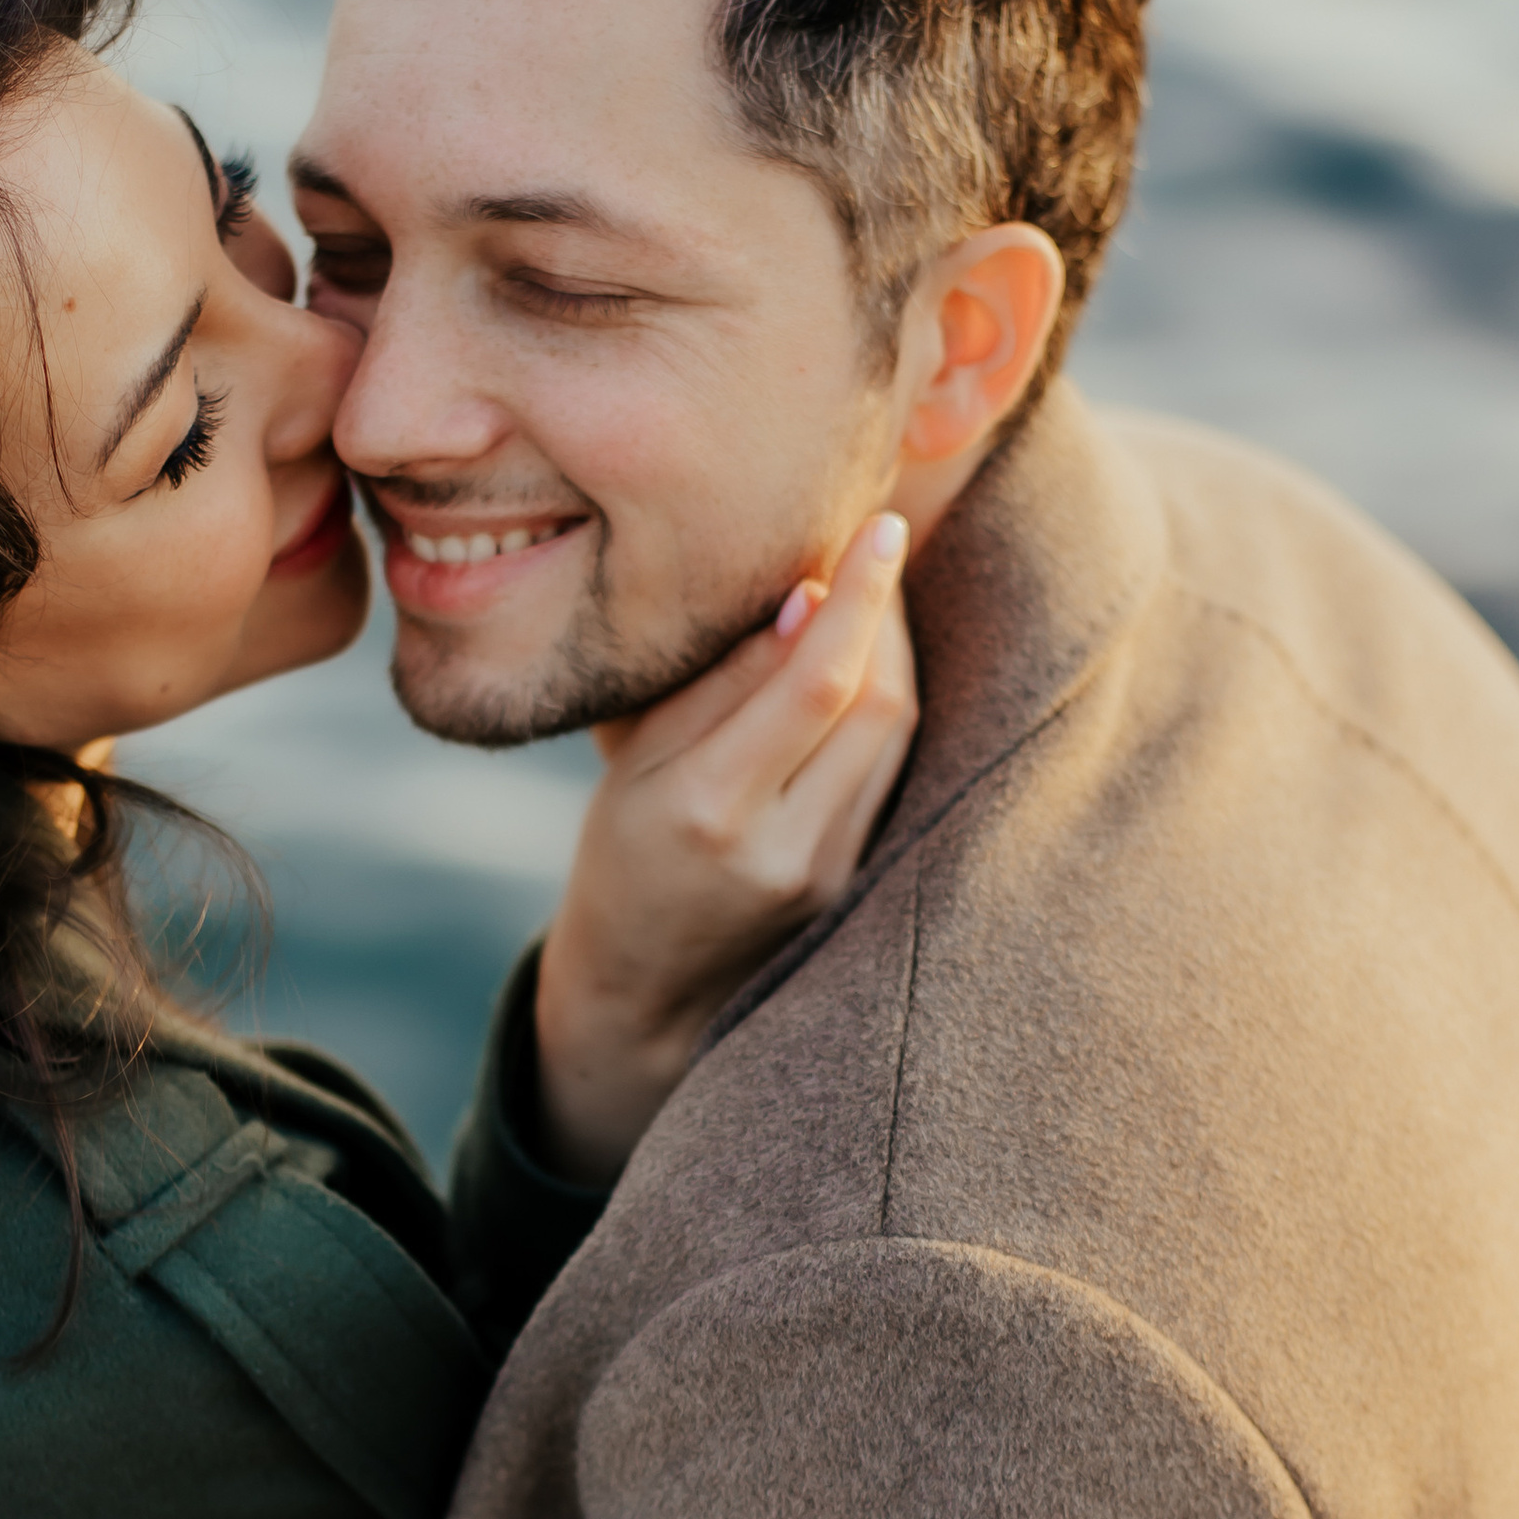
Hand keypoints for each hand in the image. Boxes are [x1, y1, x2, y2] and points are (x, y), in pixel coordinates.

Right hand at [532, 512, 915, 1183]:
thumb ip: (718, 686)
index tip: (881, 526)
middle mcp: (780, 846)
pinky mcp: (854, 883)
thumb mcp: (635, 765)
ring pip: (895, 732)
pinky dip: (886, 702)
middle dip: (884, 612)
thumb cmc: (623, 855)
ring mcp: (828, 872)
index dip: (859, 597)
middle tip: (871, 545)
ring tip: (866, 596)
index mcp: (706, 806)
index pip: (816, 682)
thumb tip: (808, 600)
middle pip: (876, 702)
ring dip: (893, 651)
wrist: (644, 992)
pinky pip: (888, 768)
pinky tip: (866, 665)